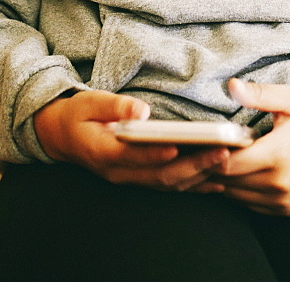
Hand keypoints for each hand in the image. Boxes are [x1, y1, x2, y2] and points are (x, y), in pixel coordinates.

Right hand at [33, 89, 229, 190]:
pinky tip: (216, 181)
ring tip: (227, 164)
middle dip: (193, 166)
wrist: (62, 136)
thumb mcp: (89, 103)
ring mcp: (130, 179)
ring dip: (199, 177)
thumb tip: (142, 110)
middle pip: (159, 176)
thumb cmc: (78, 115)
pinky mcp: (139, 179)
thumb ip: (114, 105)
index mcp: (104, 152)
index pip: (134, 156)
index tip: (180, 147)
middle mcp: (119, 173)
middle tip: (222, 153)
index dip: (156, 154)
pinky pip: (170, 186)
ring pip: (168, 184)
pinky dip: (194, 185)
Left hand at [192, 78, 289, 215]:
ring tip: (216, 160)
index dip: (210, 153)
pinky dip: (240, 192)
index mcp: (278, 154)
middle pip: (228, 182)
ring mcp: (284, 200)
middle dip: (211, 167)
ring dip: (224, 181)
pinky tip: (237, 174)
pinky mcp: (287, 209)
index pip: (228, 163)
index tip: (200, 142)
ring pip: (237, 197)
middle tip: (199, 151)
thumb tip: (231, 86)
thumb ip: (258, 94)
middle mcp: (280, 183)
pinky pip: (251, 205)